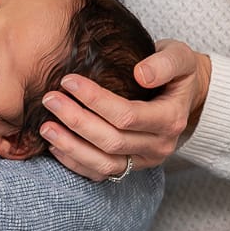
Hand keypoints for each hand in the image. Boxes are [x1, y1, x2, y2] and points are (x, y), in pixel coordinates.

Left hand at [39, 39, 210, 181]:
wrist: (184, 95)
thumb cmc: (177, 72)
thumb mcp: (179, 57)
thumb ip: (165, 63)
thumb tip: (142, 74)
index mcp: (171, 119)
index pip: (127, 116)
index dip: (95, 100)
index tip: (68, 80)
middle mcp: (159, 146)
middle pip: (112, 141)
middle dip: (77, 121)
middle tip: (50, 100)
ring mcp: (145, 161)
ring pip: (104, 163)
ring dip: (72, 147)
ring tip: (45, 127)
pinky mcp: (132, 168)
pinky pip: (101, 173)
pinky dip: (76, 163)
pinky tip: (55, 145)